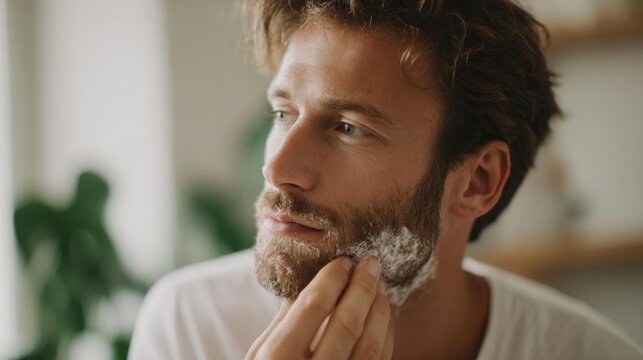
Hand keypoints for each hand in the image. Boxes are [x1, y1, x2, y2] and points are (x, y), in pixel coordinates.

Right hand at [246, 257, 393, 358]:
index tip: (343, 260)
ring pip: (371, 346)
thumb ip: (282, 322)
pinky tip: (383, 315)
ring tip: (380, 284)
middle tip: (371, 262)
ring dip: (380, 310)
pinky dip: (385, 336)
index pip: (312, 307)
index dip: (332, 278)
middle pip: (347, 323)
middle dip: (362, 287)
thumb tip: (309, 281)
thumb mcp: (259, 357)